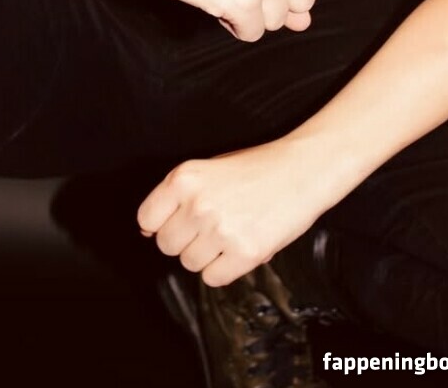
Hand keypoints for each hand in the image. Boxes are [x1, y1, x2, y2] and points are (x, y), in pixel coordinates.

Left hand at [137, 140, 330, 285]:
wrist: (300, 170)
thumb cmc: (255, 169)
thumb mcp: (207, 170)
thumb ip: (177, 197)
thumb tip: (147, 230)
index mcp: (183, 178)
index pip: (146, 219)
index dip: (160, 226)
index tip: (175, 225)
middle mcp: (197, 203)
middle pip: (167, 245)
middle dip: (184, 242)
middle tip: (208, 230)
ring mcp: (220, 229)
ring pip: (189, 263)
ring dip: (206, 256)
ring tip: (228, 234)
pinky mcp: (244, 253)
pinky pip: (213, 278)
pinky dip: (224, 270)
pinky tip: (238, 249)